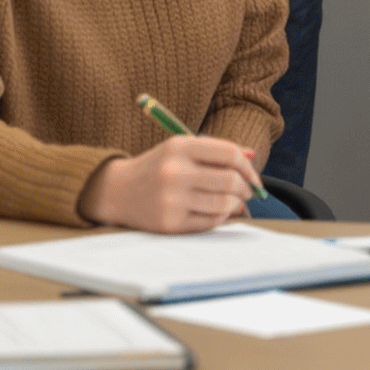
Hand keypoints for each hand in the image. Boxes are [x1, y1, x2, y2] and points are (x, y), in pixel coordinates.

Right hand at [82, 135, 261, 232]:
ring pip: (224, 204)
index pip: (228, 153)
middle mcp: (174, 172)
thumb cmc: (156, 168)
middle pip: (230, 180)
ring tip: (236, 201)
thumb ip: (216, 150)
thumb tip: (252, 156)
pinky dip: (222, 217)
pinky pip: (210, 222)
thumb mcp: (180, 149)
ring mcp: (171, 199)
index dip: (248, 166)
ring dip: (237, 204)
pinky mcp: (170, 223)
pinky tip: (220, 212)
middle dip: (247, 187)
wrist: (117, 191)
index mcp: (179, 147)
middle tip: (248, 191)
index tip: (253, 175)